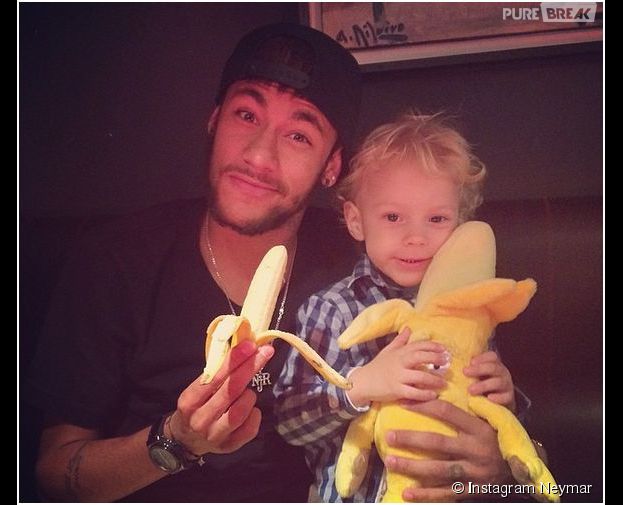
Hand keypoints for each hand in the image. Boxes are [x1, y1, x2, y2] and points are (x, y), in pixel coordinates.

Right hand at [170, 340, 273, 454]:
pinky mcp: (228, 447)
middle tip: (265, 352)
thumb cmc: (195, 406)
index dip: (233, 360)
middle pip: (230, 391)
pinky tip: (253, 408)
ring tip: (249, 391)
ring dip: (249, 396)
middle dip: (250, 368)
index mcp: (189, 401)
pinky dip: (255, 416)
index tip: (250, 345)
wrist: (185, 440)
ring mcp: (214, 435)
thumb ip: (216, 373)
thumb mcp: (196, 389)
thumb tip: (243, 348)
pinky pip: (248, 430)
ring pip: (239, 412)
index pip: (214, 378)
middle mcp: (200, 419)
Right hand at [347, 328, 446, 406]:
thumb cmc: (377, 367)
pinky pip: (413, 392)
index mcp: (399, 352)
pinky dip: (424, 394)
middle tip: (447, 362)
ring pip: (419, 376)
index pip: (417, 346)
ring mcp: (398, 376)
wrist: (362, 382)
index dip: (432, 346)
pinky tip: (433, 395)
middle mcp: (399, 362)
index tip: (444, 349)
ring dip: (434, 379)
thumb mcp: (388, 351)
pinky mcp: (396, 390)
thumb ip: (400, 340)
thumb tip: (408, 328)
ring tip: (444, 382)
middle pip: (419, 357)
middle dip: (435, 358)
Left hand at [385, 400, 511, 501]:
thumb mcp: (491, 419)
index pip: (448, 413)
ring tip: (391, 461)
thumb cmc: (499, 438)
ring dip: (413, 467)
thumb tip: (439, 390)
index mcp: (479, 429)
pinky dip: (426, 495)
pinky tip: (408, 493)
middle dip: (412, 439)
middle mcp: (476, 451)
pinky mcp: (471, 491)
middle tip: (389, 436)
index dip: (425, 407)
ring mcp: (473, 473)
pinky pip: (446, 494)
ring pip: (439, 470)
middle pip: (439, 444)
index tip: (404, 403)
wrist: (522, 470)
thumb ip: (470, 408)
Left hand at [464, 351, 515, 411]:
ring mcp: (506, 385)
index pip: (492, 356)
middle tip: (465, 372)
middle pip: (493, 368)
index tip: (470, 362)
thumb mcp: (477, 375)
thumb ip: (469, 369)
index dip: (481, 358)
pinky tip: (489, 399)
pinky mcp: (509, 398)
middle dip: (479, 369)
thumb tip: (448, 364)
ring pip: (498, 382)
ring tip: (470, 390)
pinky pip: (506, 397)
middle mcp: (502, 373)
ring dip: (483, 385)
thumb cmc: (483, 385)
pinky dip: (498, 398)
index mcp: (494, 365)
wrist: (498, 403)